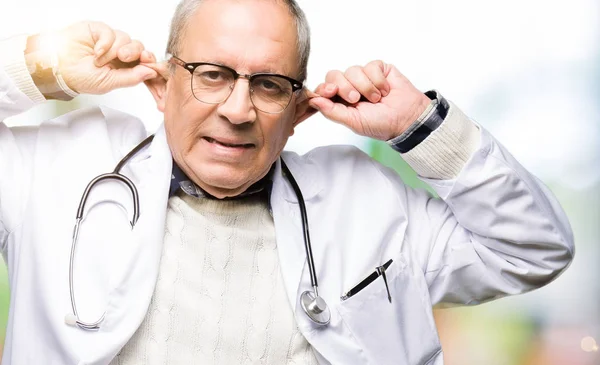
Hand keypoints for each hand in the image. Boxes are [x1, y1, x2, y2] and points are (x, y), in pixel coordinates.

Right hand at [49, 21, 158, 93]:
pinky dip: (105, 42)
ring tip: (100, 60)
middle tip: (123, 58)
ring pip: (127, 39)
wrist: (58, 67)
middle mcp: (120, 54)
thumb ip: (131, 77)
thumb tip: (151, 72)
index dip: (149, 61)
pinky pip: (111, 32)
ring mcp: (110, 41)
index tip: (150, 62)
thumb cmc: (80, 77)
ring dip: (115, 49)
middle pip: (139, 48)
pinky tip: (96, 51)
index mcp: (125, 68)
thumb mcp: (109, 83)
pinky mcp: (100, 30)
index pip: (145, 62)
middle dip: (134, 53)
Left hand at [309, 60, 430, 140]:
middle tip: (357, 99)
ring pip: (353, 70)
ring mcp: (363, 77)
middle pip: (334, 75)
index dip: (325, 88)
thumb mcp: (353, 122)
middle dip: (345, 87)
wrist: (406, 119)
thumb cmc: (381, 124)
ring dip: (365, 86)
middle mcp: (349, 87)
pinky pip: (371, 66)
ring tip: (376, 98)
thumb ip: (332, 111)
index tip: (331, 92)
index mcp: (340, 101)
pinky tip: (385, 90)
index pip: (324, 88)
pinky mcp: (378, 69)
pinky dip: (378, 80)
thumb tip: (313, 100)